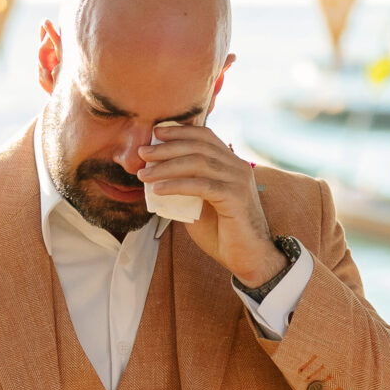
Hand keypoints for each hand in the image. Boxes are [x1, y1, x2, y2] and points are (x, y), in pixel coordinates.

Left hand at [137, 122, 280, 288]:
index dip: (180, 132)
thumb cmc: (222, 233)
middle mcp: (237, 166)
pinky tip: (158, 189)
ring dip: (166, 166)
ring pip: (197, 163)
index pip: (205, 136)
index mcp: (231, 164)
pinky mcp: (235, 196)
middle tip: (142, 153)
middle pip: (198, 146)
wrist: (247, 258)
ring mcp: (238, 180)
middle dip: (167, 147)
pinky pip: (200, 185)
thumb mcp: (199, 204)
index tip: (155, 133)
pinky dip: (176, 185)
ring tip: (144, 174)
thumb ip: (186, 188)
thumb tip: (157, 177)